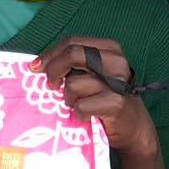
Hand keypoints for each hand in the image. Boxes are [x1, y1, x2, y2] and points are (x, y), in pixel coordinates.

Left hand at [35, 37, 158, 156]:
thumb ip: (73, 64)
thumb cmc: (106, 98)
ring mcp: (117, 82)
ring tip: (77, 105)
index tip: (36, 67)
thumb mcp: (92, 74)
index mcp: (110, 48)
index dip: (50, 54)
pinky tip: (86, 116)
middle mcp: (116, 61)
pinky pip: (81, 105)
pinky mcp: (116, 103)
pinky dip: (78, 113)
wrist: (132, 126)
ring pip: (73, 84)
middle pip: (73, 54)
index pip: (72, 42)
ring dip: (68, 99)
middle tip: (51, 85)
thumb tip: (38, 64)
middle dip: (53, 70)